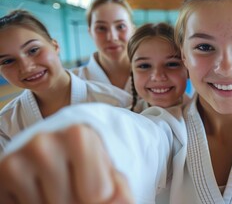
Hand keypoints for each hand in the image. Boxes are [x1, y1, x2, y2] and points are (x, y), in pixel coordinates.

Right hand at [0, 125, 133, 203]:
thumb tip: (120, 202)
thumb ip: (120, 191)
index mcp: (79, 135)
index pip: (99, 194)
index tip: (97, 183)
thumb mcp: (111, 175)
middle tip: (75, 189)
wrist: (56, 155)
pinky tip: (39, 196)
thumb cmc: (88, 167)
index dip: (102, 197)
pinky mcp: (0, 173)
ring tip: (58, 192)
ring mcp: (17, 160)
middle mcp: (44, 143)